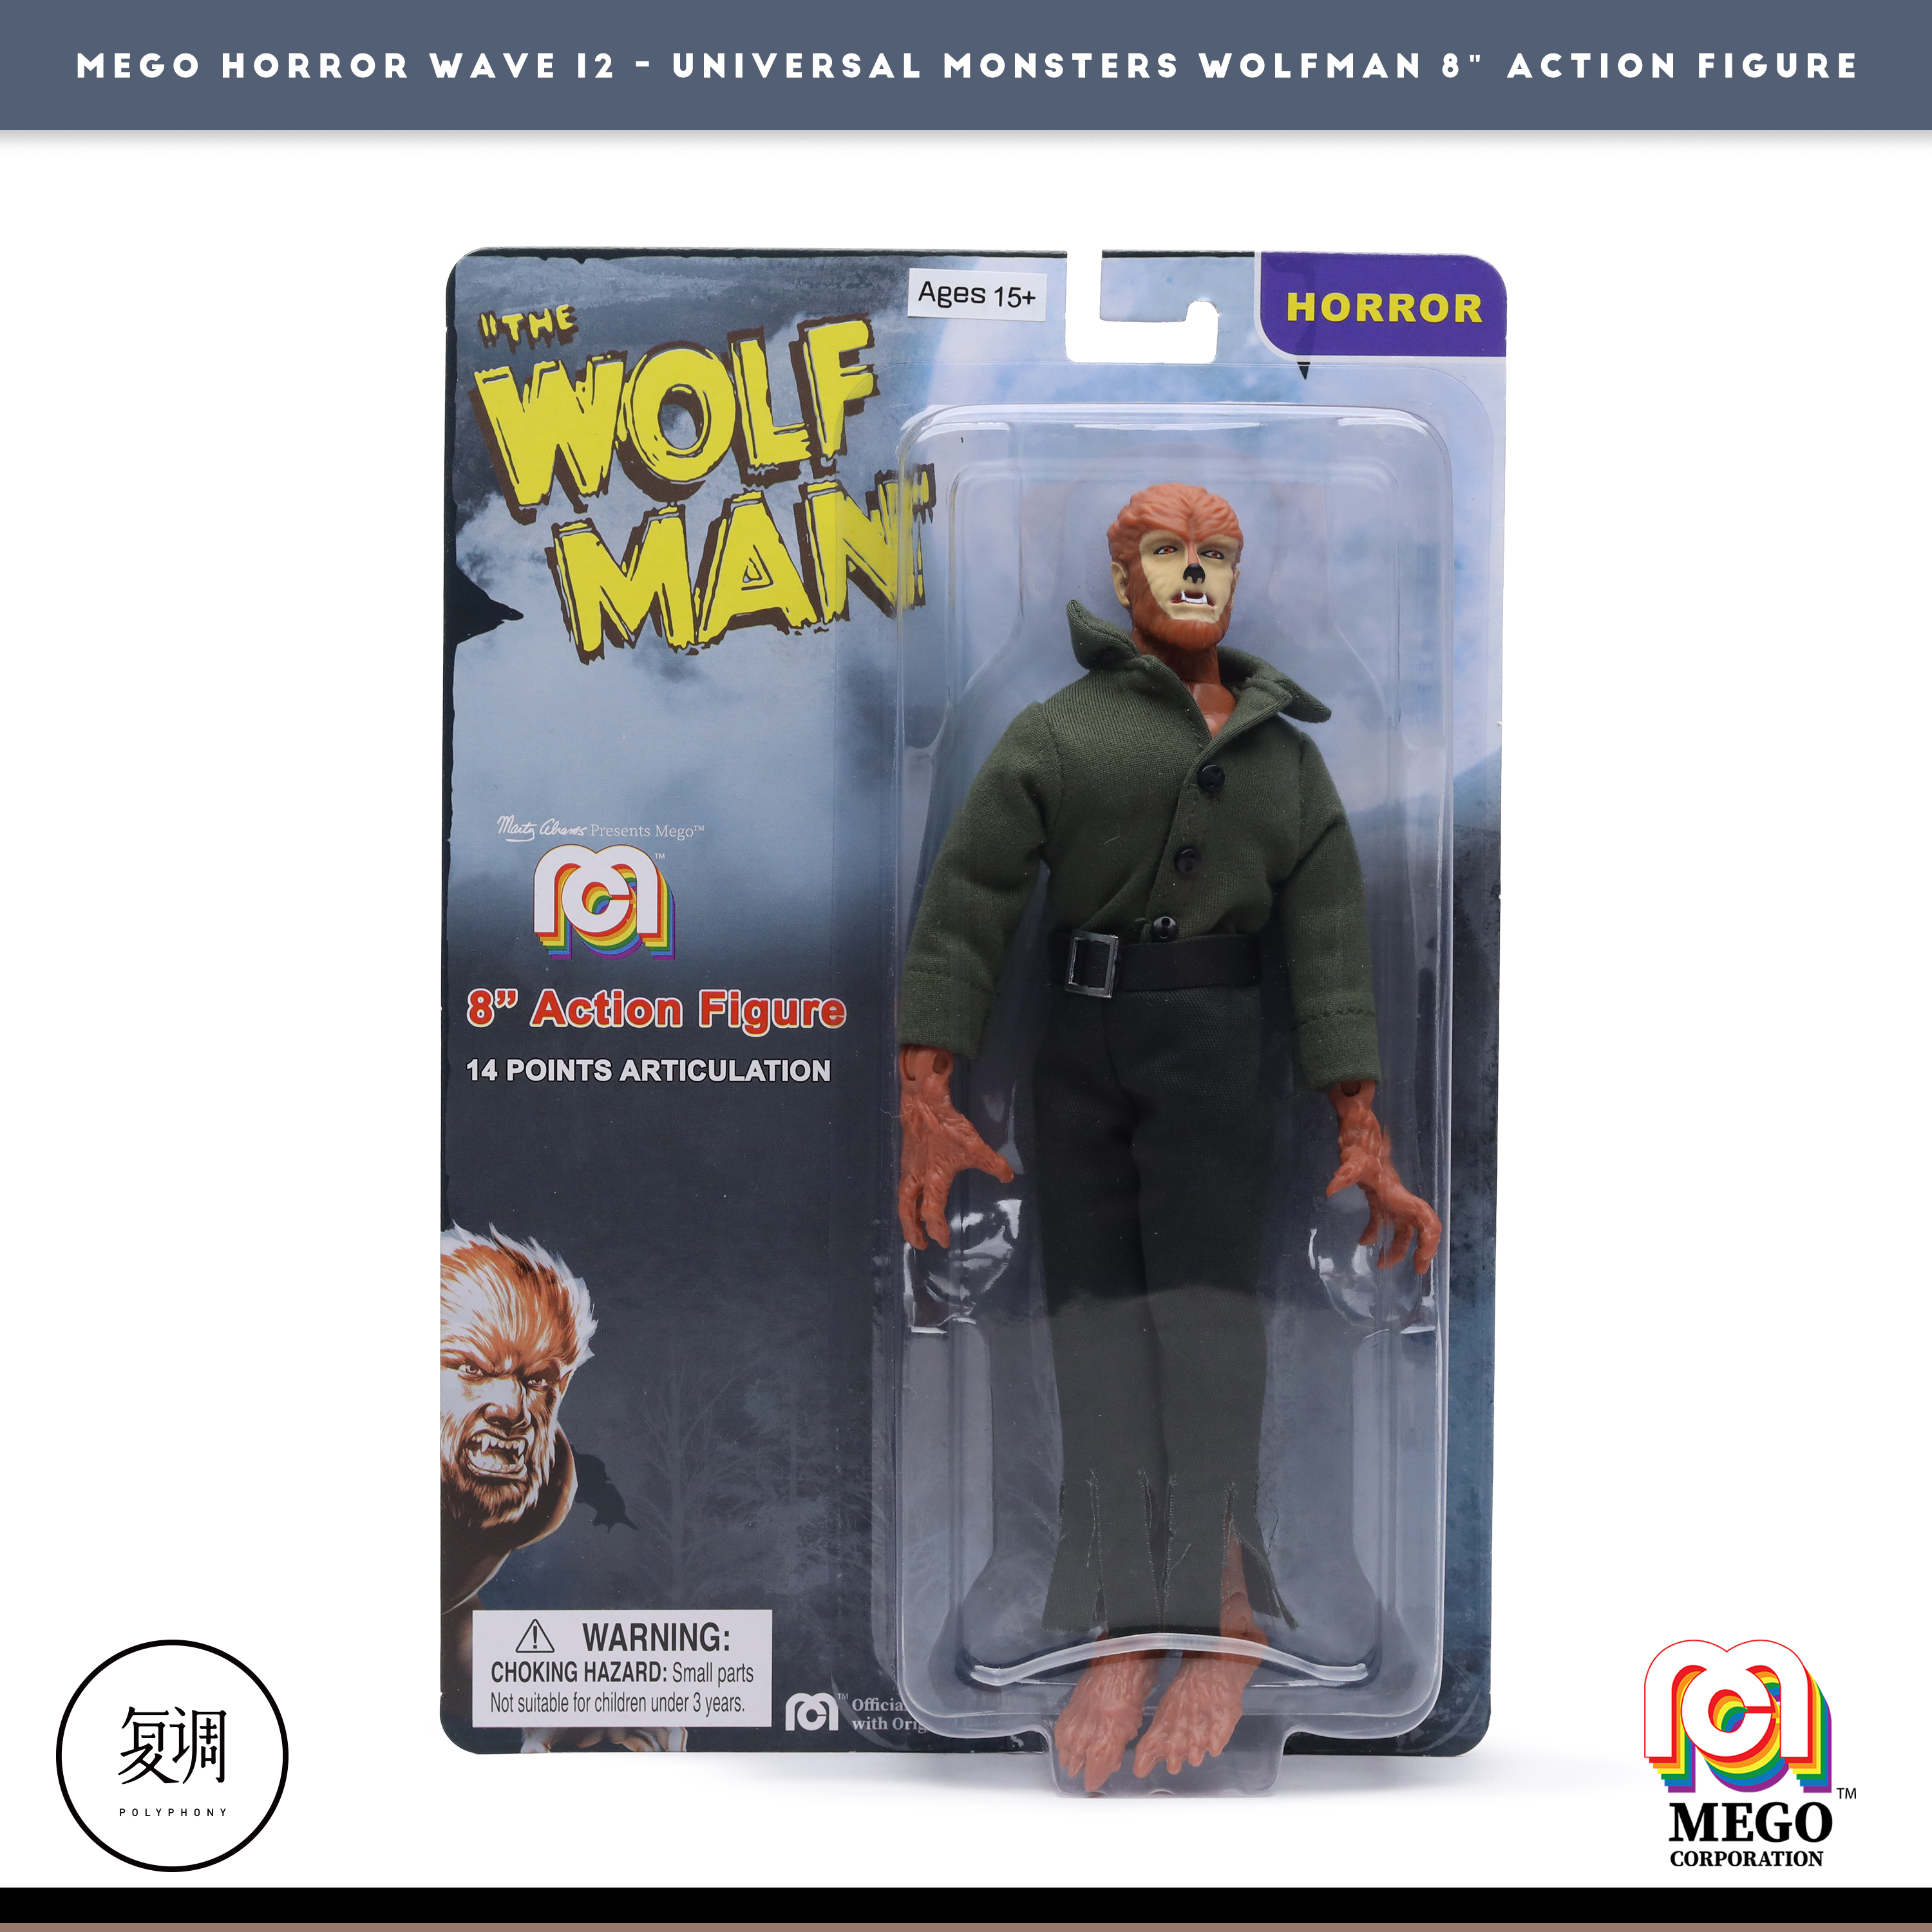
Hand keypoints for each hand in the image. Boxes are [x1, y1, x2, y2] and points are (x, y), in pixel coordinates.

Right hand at [898, 1046, 1014, 1249]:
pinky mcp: (906, 1158)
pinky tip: (913, 1197)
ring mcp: (909, 1168)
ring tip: (913, 1226)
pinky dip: (906, 1199)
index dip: (937, 1229)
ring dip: (906, 1216)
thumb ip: (993, 1164)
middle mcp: (917, 1178)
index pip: (932, 1212)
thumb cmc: (948, 1127)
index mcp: (933, 1179)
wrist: (923, 1103)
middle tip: (919, 1245)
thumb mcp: (975, 1146)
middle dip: (912, 1230)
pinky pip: (903, 1185)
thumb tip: (1008, 1177)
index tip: (943, 1241)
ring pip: (903, 1199)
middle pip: (907, 1211)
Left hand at [1324, 1080, 1440, 1272]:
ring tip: (1383, 1264)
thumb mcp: (1351, 1160)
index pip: (1425, 1220)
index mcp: (1398, 1194)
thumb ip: (1345, 1173)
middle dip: (1419, 1250)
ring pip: (1401, 1227)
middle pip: (1418, 1228)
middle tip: (1416, 1271)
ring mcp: (1389, 1197)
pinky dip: (1376, 1232)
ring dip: (1397, 1246)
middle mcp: (1398, 1197)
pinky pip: (1383, 1219)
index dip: (1429, 1241)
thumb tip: (1331, 1188)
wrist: (1356, 1127)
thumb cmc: (1358, 1143)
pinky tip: (1363, 1242)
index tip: (1421, 1262)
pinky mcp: (1377, 1196)